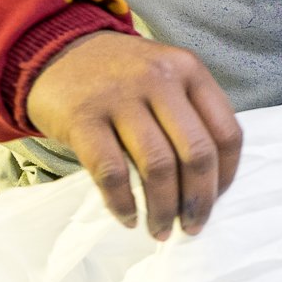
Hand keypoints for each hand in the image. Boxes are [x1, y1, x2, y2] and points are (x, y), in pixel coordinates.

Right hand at [25, 32, 242, 235]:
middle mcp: (159, 78)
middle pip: (196, 153)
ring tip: (160, 230)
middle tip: (192, 227)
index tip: (214, 201)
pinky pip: (111, 173)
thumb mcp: (166, 76)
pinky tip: (128, 218)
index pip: (226, 132)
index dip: (226, 177)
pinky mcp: (83, 117)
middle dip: (199, 201)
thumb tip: (210, 184)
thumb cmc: (121, 76)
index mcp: (188, 70)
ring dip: (163, 210)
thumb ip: (192, 113)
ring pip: (157, 167)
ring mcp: (119, 96)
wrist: (55, 51)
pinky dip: (123, 203)